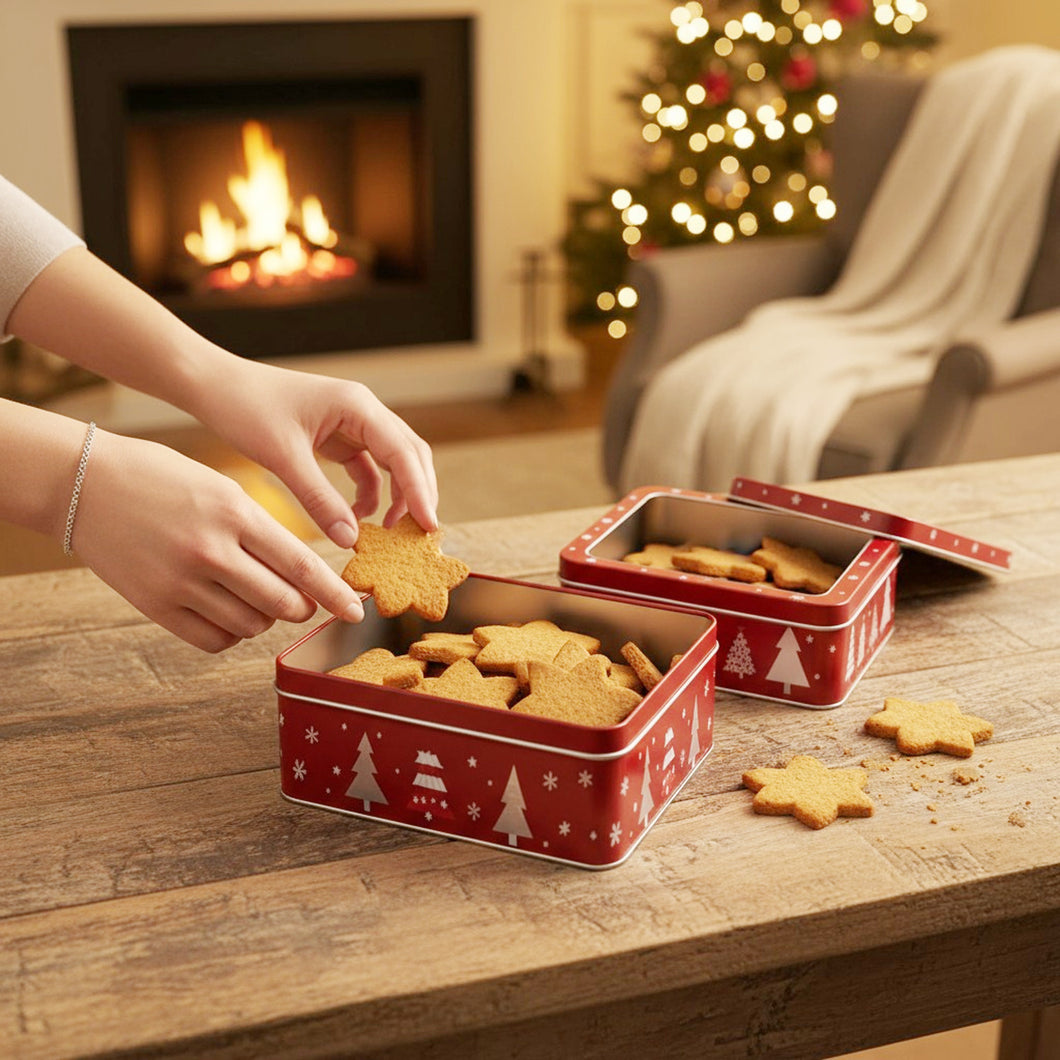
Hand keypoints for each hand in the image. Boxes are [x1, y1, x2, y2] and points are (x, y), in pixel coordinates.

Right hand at [73, 430, 364, 651]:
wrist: (83, 482)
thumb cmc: (162, 477)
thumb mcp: (222, 488)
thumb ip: (261, 530)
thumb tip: (300, 574)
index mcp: (234, 512)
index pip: (301, 565)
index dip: (335, 593)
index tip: (356, 609)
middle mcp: (211, 550)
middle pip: (283, 603)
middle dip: (303, 607)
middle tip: (302, 601)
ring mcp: (180, 581)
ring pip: (251, 625)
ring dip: (266, 619)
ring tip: (257, 597)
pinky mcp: (155, 605)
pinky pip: (213, 639)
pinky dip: (232, 633)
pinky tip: (229, 612)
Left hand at [193, 358, 437, 546]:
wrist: (215, 385)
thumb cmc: (246, 408)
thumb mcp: (283, 457)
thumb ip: (319, 499)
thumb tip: (350, 539)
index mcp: (357, 406)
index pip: (403, 453)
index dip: (420, 491)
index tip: (429, 526)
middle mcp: (363, 411)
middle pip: (410, 455)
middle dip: (418, 494)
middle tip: (419, 534)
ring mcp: (353, 423)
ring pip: (393, 463)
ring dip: (397, 496)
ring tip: (389, 532)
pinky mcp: (338, 437)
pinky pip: (368, 469)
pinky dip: (370, 494)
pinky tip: (355, 519)